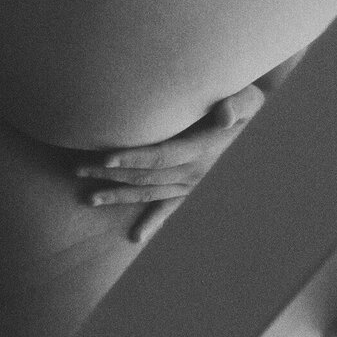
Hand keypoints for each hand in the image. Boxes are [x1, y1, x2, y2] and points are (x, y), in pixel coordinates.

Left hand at [74, 83, 266, 242]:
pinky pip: (169, 208)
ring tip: (89, 197)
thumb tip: (223, 115)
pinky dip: (153, 223)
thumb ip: (237, 104)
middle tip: (78, 170)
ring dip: (118, 195)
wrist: (259, 124)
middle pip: (146, 176)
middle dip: (111, 174)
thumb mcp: (249, 99)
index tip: (106, 159)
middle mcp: (195, 172)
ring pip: (149, 192)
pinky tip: (136, 237)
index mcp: (202, 148)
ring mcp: (192, 184)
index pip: (160, 155)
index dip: (132, 158)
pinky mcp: (191, 189)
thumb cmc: (246, 103)